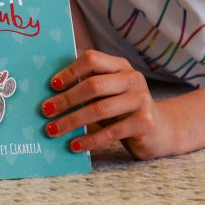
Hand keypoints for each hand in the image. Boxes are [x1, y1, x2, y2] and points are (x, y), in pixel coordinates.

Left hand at [42, 49, 168, 159]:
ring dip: (72, 121)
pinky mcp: (144, 122)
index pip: (92, 59)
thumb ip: (88, 86)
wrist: (160, 130)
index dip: (70, 71)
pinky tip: (74, 145)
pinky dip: (89, 140)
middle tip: (45, 111)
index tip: (51, 86)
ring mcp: (141, 100)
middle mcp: (132, 78)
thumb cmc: (123, 109)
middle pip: (93, 85)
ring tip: (52, 130)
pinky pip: (110, 132)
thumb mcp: (108, 92)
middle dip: (66, 99)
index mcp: (120, 66)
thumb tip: (50, 91)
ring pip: (99, 109)